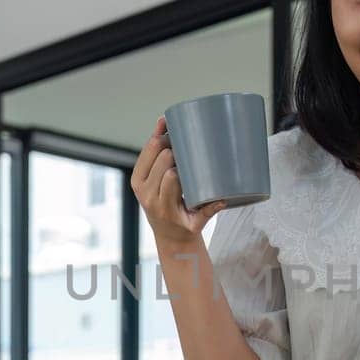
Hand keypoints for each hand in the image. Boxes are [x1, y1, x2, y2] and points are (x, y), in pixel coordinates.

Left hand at [131, 115, 226, 245]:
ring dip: (164, 139)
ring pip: (150, 151)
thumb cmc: (186, 226)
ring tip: (179, 132)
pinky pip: (144, 152)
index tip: (193, 159)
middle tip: (189, 145)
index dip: (182, 165)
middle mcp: (147, 194)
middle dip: (175, 149)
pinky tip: (163, 123)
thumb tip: (223, 198)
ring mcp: (139, 185)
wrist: (167, 235)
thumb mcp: (198, 224)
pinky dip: (154, 137)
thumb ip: (209, 211)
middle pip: (161, 160)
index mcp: (163, 205)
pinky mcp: (137, 178)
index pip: (171, 177)